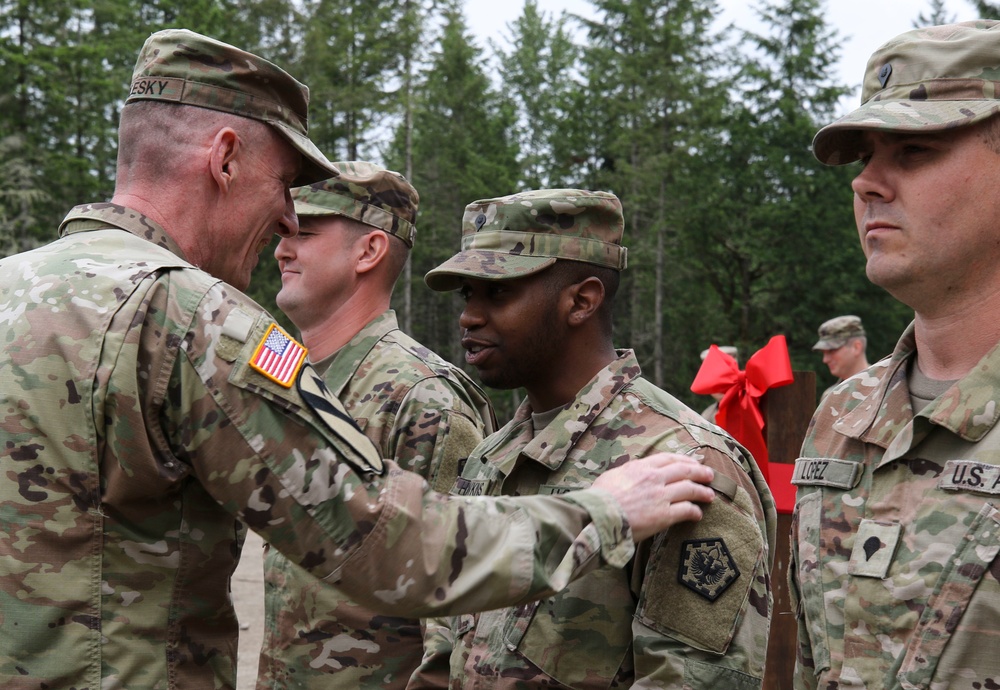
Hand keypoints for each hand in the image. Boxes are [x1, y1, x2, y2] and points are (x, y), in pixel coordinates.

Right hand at [592, 453, 713, 541]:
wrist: (598, 516)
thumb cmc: (599, 498)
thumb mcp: (611, 476)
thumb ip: (627, 472)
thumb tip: (631, 473)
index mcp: (641, 467)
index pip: (669, 458)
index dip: (684, 460)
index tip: (693, 463)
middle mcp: (654, 478)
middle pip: (685, 471)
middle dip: (700, 472)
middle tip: (710, 475)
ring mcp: (661, 496)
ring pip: (690, 489)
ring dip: (702, 492)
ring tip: (709, 495)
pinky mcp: (664, 516)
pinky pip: (686, 510)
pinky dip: (694, 511)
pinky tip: (697, 514)